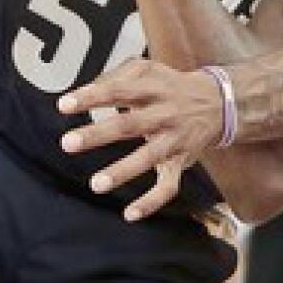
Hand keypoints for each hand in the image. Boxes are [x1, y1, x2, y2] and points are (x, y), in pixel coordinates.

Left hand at [60, 58, 224, 218]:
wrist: (218, 103)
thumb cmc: (170, 86)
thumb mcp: (148, 68)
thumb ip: (117, 75)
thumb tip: (87, 89)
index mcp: (153, 88)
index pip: (119, 90)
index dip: (92, 97)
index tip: (64, 105)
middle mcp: (164, 114)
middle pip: (130, 125)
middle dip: (98, 134)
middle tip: (67, 143)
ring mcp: (173, 140)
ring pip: (149, 157)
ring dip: (123, 171)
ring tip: (96, 184)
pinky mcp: (180, 163)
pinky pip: (169, 186)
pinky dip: (152, 201)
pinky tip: (130, 214)